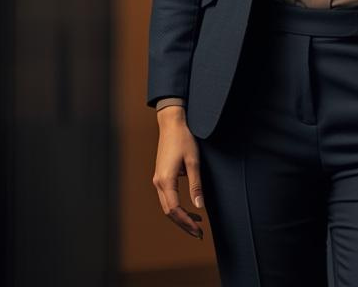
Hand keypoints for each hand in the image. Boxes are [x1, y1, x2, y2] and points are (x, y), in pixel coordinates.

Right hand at [152, 106, 204, 239]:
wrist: (171, 124)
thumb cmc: (184, 140)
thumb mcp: (194, 162)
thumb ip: (196, 185)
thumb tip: (199, 207)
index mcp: (166, 180)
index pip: (175, 209)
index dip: (187, 222)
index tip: (199, 230)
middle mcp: (158, 182)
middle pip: (169, 212)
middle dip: (184, 224)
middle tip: (199, 233)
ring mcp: (157, 179)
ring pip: (167, 206)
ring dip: (181, 217)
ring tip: (197, 224)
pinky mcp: (160, 176)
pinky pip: (167, 198)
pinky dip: (177, 207)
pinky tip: (190, 209)